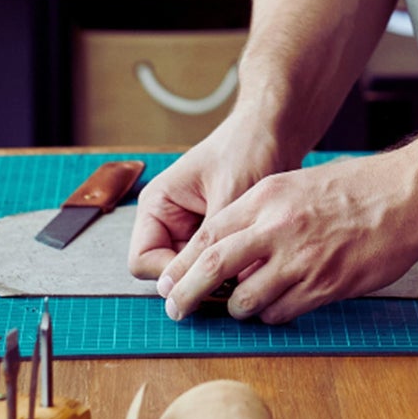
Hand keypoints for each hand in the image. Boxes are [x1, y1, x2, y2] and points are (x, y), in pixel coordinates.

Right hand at [126, 111, 284, 280]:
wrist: (274, 130)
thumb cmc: (248, 149)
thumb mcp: (228, 195)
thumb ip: (211, 242)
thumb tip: (203, 288)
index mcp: (156, 206)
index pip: (143, 262)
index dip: (171, 277)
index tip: (205, 280)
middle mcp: (167, 221)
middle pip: (167, 273)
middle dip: (196, 281)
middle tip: (232, 279)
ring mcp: (190, 229)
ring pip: (192, 273)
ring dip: (215, 276)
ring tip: (246, 265)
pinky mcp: (213, 234)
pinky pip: (213, 265)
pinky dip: (230, 268)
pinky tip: (254, 258)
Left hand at [158, 152, 417, 324]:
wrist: (405, 196)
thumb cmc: (355, 186)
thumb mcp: (297, 183)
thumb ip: (261, 213)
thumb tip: (227, 247)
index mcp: (268, 197)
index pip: (208, 236)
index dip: (182, 264)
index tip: (168, 282)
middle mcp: (278, 227)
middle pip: (212, 269)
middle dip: (185, 295)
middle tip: (175, 310)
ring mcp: (301, 260)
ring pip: (245, 300)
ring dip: (238, 308)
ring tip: (243, 304)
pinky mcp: (324, 286)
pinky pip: (281, 313)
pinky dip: (272, 314)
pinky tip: (280, 304)